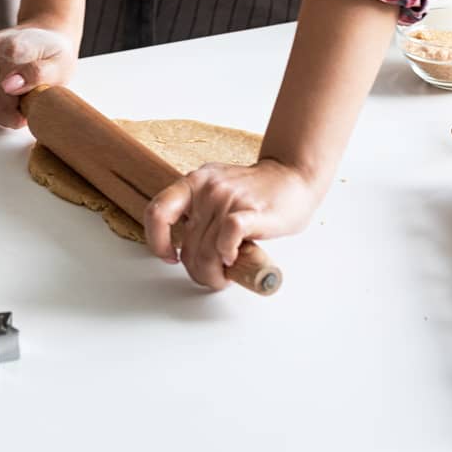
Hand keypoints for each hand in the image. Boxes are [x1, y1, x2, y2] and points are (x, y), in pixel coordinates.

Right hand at [0, 22, 78, 129]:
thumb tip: (8, 85)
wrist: (47, 30)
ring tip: (14, 97)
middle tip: (23, 106)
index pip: (0, 104)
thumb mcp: (60, 67)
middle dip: (4, 114)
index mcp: (13, 51)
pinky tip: (2, 88)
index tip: (27, 113)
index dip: (14, 117)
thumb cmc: (55, 52)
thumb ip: (37, 76)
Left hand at [142, 158, 322, 290]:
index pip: (157, 212)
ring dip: (215, 274)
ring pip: (206, 251)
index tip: (171, 256)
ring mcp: (228, 198)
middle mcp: (207, 188)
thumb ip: (199, 213)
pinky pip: (226, 239)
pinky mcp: (250, 211)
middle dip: (199, 271)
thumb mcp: (217, 191)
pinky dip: (227, 256)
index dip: (158, 242)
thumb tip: (186, 253)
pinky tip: (234, 258)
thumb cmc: (256, 191)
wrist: (293, 176)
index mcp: (195, 182)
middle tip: (214, 275)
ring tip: (227, 273)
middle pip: (188, 246)